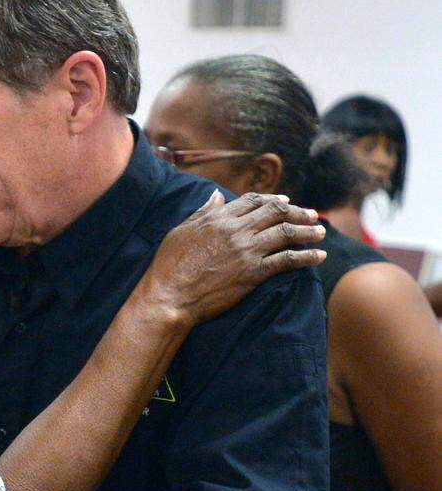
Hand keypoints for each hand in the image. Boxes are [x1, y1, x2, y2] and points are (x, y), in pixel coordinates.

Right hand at [139, 190, 325, 325]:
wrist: (171, 295)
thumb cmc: (169, 264)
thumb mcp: (181, 230)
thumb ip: (203, 212)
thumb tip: (218, 196)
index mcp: (218, 217)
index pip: (253, 201)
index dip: (273, 199)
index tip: (286, 201)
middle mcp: (236, 230)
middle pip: (275, 212)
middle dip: (297, 211)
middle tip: (311, 214)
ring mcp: (247, 250)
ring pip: (286, 233)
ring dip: (308, 230)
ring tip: (321, 231)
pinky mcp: (254, 272)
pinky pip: (288, 260)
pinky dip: (307, 257)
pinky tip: (319, 256)